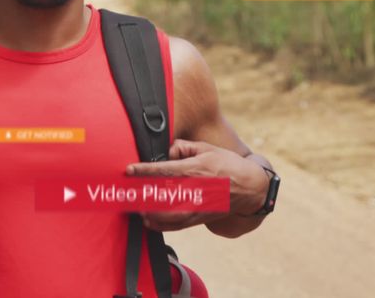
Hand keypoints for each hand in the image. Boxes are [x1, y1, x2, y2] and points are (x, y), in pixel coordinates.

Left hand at [125, 139, 268, 230]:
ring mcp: (197, 206)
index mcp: (195, 169)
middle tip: (124, 192)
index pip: (164, 170)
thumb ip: (183, 147)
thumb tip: (165, 151)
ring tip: (133, 207)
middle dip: (141, 194)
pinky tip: (147, 221)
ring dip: (147, 212)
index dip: (144, 171)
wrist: (250, 187)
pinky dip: (160, 225)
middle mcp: (194, 189)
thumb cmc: (226, 164)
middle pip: (161, 195)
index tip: (129, 170)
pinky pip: (176, 225)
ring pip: (167, 214)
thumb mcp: (206, 148)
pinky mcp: (199, 218)